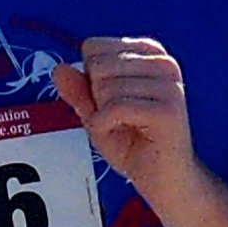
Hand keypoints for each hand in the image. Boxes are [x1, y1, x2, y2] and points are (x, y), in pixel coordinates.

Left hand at [52, 37, 195, 213]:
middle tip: (120, 119)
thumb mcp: (96, 112)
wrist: (163, 179)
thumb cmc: (133, 144)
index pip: (93, 46)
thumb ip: (77, 90)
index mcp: (149, 53)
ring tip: (127, 128)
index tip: (113, 102)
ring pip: (105, 87)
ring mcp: (169, 85)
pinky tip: (123, 135)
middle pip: (98, 65)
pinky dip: (105, 127)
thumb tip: (58, 69)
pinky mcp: (167, 109)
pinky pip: (114, 108)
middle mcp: (163, 63)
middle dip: (96, 98)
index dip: (90, 80)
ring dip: (103, 115)